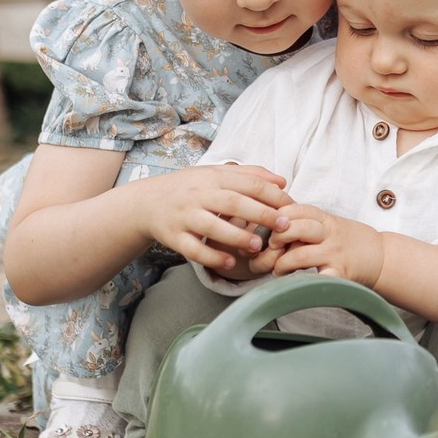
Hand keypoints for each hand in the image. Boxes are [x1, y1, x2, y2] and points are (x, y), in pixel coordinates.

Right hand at [129, 164, 290, 273]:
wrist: (147, 202)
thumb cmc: (190, 188)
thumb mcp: (215, 174)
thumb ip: (249, 175)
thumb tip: (282, 181)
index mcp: (213, 177)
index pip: (247, 183)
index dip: (271, 195)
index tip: (291, 206)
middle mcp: (198, 195)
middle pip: (232, 203)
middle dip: (260, 214)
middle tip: (284, 226)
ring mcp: (184, 216)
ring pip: (212, 226)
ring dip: (237, 237)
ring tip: (257, 246)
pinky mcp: (173, 237)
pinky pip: (193, 249)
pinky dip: (212, 257)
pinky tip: (230, 263)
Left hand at [266, 203, 385, 285]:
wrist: (382, 257)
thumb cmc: (350, 241)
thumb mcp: (330, 224)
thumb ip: (307, 223)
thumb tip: (274, 226)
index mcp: (326, 219)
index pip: (297, 209)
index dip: (280, 216)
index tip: (272, 226)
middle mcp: (330, 234)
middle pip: (297, 227)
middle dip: (278, 237)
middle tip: (271, 248)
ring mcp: (335, 254)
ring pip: (301, 255)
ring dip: (282, 264)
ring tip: (278, 270)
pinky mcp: (341, 274)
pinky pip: (320, 279)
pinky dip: (305, 284)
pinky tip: (295, 286)